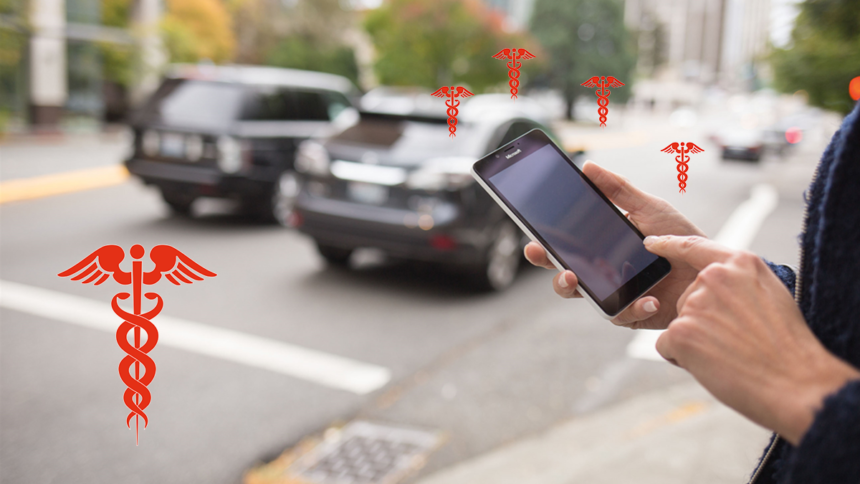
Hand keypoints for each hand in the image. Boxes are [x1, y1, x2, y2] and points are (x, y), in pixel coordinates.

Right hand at [524, 160, 704, 328]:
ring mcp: (617, 295)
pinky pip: (623, 315)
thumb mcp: (649, 207)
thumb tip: (588, 166)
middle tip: (544, 258)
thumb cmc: (682, 237)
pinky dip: (633, 307)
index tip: (533, 241)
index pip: (565, 248)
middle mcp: (604, 274)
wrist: (713, 268)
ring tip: (576, 278)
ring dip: (576, 289)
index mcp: (601, 248)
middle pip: (566, 277)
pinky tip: (648, 299)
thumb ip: (618, 190)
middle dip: (551, 270)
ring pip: (586, 299)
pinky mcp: (635, 314)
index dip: (544, 247)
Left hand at [646, 235, 859, 444]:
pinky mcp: (680, 330)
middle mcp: (714, 277)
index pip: (695, 247)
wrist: (795, 383)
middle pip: (686, 298)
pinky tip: (713, 365)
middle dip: (701, 321)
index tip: (650, 243)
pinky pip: (667, 345)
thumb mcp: (770, 296)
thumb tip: (708, 286)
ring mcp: (695, 302)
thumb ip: (738, 283)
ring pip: (679, 324)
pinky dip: (682, 358)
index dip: (669, 245)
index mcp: (740, 264)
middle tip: (735, 341)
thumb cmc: (785, 347)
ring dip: (695, 342)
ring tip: (729, 354)